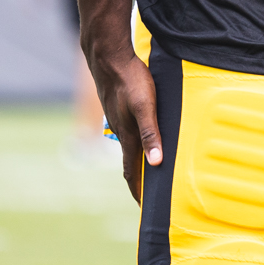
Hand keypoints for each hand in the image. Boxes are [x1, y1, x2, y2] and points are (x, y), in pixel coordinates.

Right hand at [87, 45, 160, 202]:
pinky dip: (137, 143)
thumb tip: (155, 163)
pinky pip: (129, 133)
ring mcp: (118, 120)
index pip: (131, 172)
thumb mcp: (145, 106)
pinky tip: (145, 138)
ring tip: (151, 170)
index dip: (138, 191)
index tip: (144, 207)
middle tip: (151, 195)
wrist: (108, 56)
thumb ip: (151, 134)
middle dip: (140, 181)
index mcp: (128, 135)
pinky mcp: (119, 108)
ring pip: (130, 147)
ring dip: (139, 161)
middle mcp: (121, 131)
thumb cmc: (130, 80)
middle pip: (130, 163)